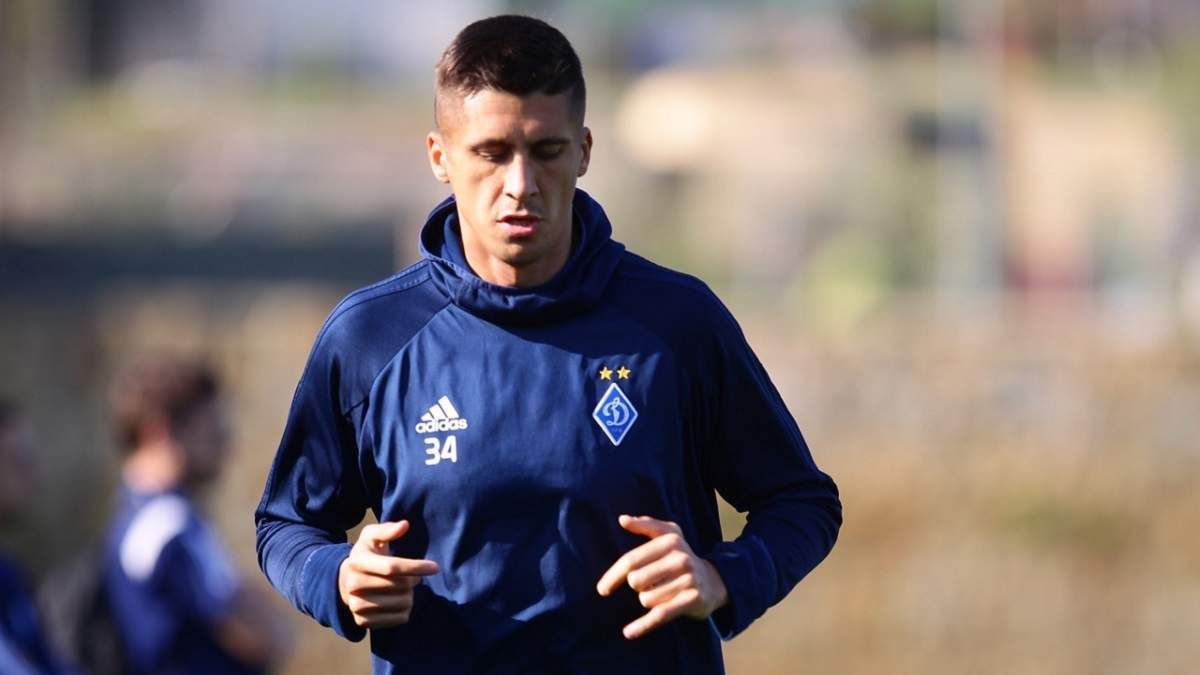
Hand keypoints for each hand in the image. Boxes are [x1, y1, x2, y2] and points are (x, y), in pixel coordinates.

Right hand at [338, 520, 438, 627]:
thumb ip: (387, 529)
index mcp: (357, 562)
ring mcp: (357, 606)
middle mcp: (354, 585)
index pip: (392, 567)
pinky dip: (405, 610)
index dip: (416, 567)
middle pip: (400, 586)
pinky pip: (399, 619)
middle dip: (414, 580)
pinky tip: (398, 601)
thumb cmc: (367, 555)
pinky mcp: (363, 622)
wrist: (346, 582)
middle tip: (412, 577)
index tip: (435, 567)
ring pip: (402, 603)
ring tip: (403, 589)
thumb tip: (404, 525)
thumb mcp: (372, 536)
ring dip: (410, 595)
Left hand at [596, 514, 728, 639]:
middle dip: (638, 586)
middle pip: (636, 581)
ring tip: (663, 592)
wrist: (714, 581)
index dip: (613, 576)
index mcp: (670, 540)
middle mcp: (681, 558)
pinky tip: (628, 632)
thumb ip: (645, 524)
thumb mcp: (669, 535)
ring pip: (646, 598)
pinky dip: (643, 625)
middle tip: (652, 584)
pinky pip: (660, 615)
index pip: (631, 560)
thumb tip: (622, 519)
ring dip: (649, 599)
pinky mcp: (692, 600)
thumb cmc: (681, 557)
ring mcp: (688, 579)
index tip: (602, 589)